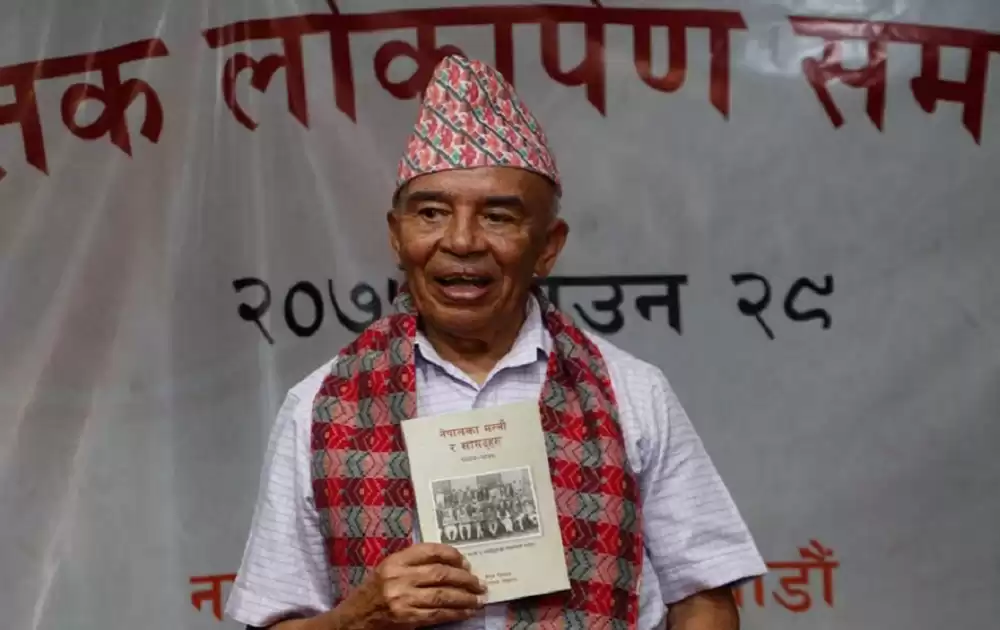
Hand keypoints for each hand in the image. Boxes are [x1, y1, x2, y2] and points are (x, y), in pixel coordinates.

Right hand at [350, 543, 486, 628]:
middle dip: (464, 578)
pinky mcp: (406, 618)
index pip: (429, 551)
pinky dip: (455, 613)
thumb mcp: (387, 571)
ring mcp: (402, 599)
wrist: (352, 620)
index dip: (452, 555)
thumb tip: (450, 566)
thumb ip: (412, 565)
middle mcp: (398, 577)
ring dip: (465, 597)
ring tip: (479, 599)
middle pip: (440, 573)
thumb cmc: (372, 594)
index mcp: (394, 561)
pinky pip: (437, 614)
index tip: (466, 562)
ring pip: (442, 595)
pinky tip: (466, 612)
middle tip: (479, 583)